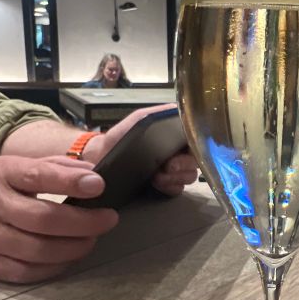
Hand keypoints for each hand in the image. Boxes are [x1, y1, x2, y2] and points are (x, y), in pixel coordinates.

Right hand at [0, 156, 117, 282]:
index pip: (38, 175)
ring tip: (91, 240)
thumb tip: (90, 170)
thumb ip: (47, 166)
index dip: (71, 180)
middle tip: (108, 219)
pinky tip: (66, 260)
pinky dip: (51, 269)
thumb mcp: (3, 166)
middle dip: (83, 222)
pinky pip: (22, 272)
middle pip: (44, 219)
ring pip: (37, 250)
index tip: (99, 184)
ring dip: (73, 248)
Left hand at [83, 105, 199, 195]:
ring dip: (175, 178)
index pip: (197, 139)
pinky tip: (157, 184)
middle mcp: (178, 151)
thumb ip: (159, 114)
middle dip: (183, 166)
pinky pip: (178, 189)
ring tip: (157, 177)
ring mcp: (174, 170)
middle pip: (196, 160)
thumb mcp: (139, 119)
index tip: (181, 152)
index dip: (195, 146)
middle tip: (167, 167)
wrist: (101, 159)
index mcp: (175, 135)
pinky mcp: (166, 185)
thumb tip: (179, 110)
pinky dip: (170, 187)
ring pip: (189, 176)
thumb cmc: (120, 137)